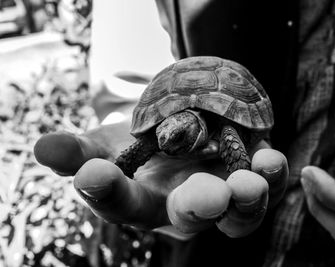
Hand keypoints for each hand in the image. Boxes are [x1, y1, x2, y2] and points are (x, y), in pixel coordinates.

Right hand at [34, 120, 287, 237]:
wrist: (179, 130)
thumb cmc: (137, 147)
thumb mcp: (103, 146)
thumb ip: (78, 152)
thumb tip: (42, 148)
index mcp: (143, 203)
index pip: (120, 202)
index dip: (106, 190)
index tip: (93, 174)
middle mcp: (185, 207)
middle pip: (192, 215)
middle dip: (199, 206)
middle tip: (206, 197)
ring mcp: (222, 193)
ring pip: (239, 211)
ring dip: (247, 198)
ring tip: (250, 183)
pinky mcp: (251, 172)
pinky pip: (267, 182)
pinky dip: (272, 174)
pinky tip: (271, 160)